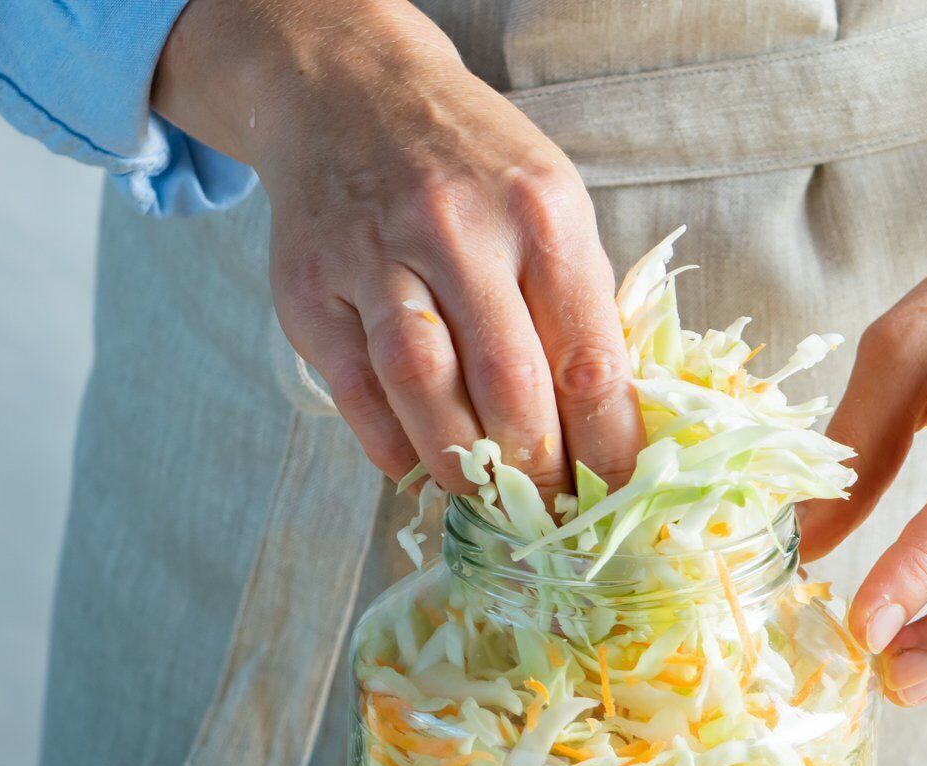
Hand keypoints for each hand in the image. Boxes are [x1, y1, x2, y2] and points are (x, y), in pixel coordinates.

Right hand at [153, 0, 642, 491]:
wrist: (348, 91)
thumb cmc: (470, 166)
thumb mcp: (548, 205)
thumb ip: (575, 303)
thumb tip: (605, 426)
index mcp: (540, 214)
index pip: (588, 360)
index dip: (606, 447)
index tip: (616, 496)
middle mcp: (457, 229)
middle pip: (508, 385)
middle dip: (535, 470)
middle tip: (549, 511)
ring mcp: (374, 256)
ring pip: (424, 389)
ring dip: (461, 466)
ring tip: (485, 497)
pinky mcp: (310, 286)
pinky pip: (354, 389)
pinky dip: (388, 443)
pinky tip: (413, 464)